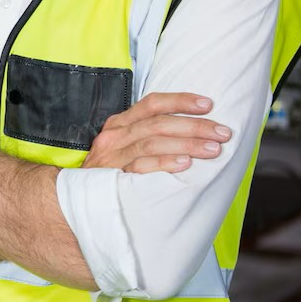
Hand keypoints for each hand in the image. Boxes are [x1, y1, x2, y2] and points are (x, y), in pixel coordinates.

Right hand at [82, 92, 231, 174]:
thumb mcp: (124, 148)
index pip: (152, 103)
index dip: (180, 101)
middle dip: (194, 126)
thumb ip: (148, 137)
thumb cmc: (110, 172)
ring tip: (213, 149)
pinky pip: (141, 167)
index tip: (208, 104)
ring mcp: (112, 156)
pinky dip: (164, 163)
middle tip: (222, 133)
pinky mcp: (112, 177)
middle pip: (158, 123)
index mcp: (120, 123)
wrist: (77, 200)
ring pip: (152, 142)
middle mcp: (115, 136)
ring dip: (187, 144)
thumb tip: (192, 132)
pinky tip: (185, 164)